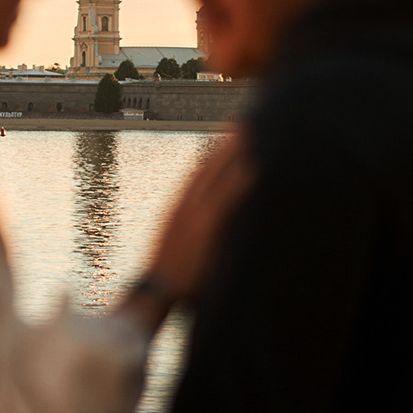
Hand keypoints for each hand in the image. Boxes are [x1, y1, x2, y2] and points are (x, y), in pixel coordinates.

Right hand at [147, 130, 251, 300]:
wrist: (156, 290)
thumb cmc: (168, 279)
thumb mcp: (173, 250)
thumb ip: (187, 237)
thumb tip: (200, 232)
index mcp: (178, 209)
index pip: (198, 173)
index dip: (213, 153)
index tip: (227, 136)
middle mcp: (186, 205)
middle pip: (209, 165)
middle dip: (226, 143)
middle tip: (244, 121)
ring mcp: (195, 213)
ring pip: (218, 174)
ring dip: (234, 151)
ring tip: (253, 131)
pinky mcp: (206, 225)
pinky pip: (227, 198)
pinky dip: (240, 181)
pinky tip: (256, 168)